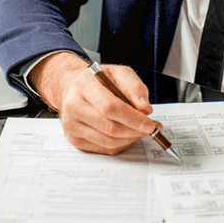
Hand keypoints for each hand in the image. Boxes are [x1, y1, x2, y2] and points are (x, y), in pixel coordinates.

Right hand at [29, 52, 158, 154]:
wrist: (74, 87)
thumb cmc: (98, 80)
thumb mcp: (119, 73)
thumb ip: (135, 87)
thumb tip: (144, 109)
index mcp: (84, 85)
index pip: (109, 107)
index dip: (132, 118)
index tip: (149, 124)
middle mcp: (73, 106)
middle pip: (109, 128)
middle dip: (135, 131)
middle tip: (151, 128)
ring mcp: (72, 125)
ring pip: (108, 142)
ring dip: (130, 139)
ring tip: (141, 130)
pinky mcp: (75, 140)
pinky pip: (104, 148)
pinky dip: (121, 143)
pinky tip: (127, 133)